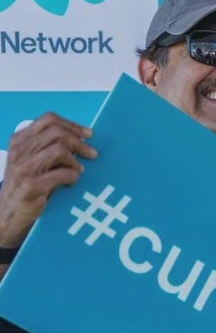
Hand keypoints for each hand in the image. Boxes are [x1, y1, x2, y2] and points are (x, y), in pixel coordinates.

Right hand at [0, 112, 95, 246]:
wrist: (8, 212)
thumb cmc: (26, 184)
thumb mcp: (30, 159)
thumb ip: (46, 146)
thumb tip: (81, 138)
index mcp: (19, 140)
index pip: (49, 120)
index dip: (72, 125)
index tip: (89, 134)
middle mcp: (19, 150)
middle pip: (57, 133)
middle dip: (80, 143)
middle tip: (92, 154)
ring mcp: (24, 168)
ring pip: (60, 150)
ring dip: (75, 161)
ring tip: (78, 170)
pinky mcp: (31, 185)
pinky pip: (62, 173)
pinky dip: (73, 176)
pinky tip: (72, 182)